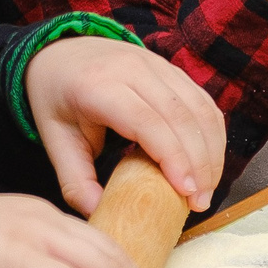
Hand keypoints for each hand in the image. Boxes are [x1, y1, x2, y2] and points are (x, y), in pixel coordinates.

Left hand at [26, 34, 223, 213]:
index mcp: (99, 86)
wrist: (62, 52)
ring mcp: (158, 66)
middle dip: (199, 163)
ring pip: (200, 108)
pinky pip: (203, 101)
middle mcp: (134, 69)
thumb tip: (101, 215)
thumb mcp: (54, 141)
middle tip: (200, 201)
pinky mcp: (173, 70)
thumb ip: (75, 181)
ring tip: (207, 187)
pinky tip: (209, 161)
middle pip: (181, 116)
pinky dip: (212, 133)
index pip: (148, 122)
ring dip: (212, 150)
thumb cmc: (57, 99)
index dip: (174, 158)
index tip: (186, 192)